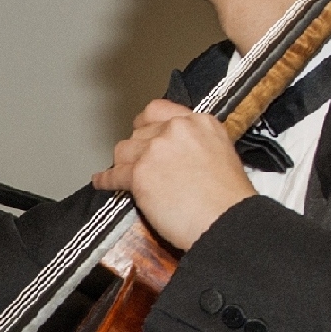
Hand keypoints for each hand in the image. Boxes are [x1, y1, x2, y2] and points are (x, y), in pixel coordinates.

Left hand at [95, 100, 255, 251]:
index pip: (160, 111)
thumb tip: (179, 153)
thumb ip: (197, 144)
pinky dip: (106, 180)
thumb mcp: (222, 154)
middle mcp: (176, 130)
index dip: (148, 124)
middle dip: (137, 148)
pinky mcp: (140, 174)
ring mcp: (156, 150)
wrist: (226, 221)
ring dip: (123, 163)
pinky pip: (114, 175)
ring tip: (123, 173)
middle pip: (140, 132)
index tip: (144, 132)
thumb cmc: (228, 200)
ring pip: (124, 150)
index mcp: (199, 122)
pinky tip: (102, 182)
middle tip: (137, 161)